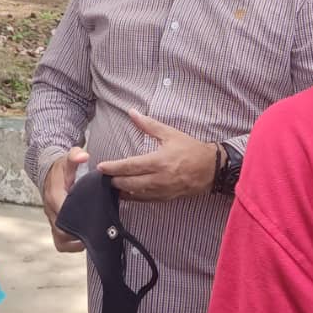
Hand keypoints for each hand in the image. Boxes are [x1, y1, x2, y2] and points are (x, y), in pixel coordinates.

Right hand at [41, 146, 89, 252]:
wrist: (49, 173)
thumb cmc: (61, 169)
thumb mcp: (68, 159)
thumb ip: (75, 156)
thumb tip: (83, 156)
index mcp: (55, 196)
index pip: (64, 214)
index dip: (78, 219)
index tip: (93, 221)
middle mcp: (51, 211)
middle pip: (63, 232)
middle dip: (80, 234)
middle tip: (99, 231)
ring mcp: (52, 220)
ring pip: (62, 241)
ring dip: (76, 242)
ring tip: (93, 237)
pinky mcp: (55, 226)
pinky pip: (61, 243)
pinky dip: (72, 245)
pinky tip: (85, 240)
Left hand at [98, 110, 218, 201]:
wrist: (211, 168)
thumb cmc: (190, 149)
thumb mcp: (170, 133)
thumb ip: (149, 125)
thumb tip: (132, 113)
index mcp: (158, 161)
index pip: (130, 166)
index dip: (113, 167)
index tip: (101, 167)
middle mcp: (159, 178)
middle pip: (129, 182)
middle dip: (114, 180)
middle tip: (103, 177)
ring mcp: (162, 190)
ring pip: (135, 194)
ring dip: (121, 190)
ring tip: (112, 185)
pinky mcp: (166, 198)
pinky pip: (145, 200)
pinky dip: (133, 197)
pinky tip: (126, 193)